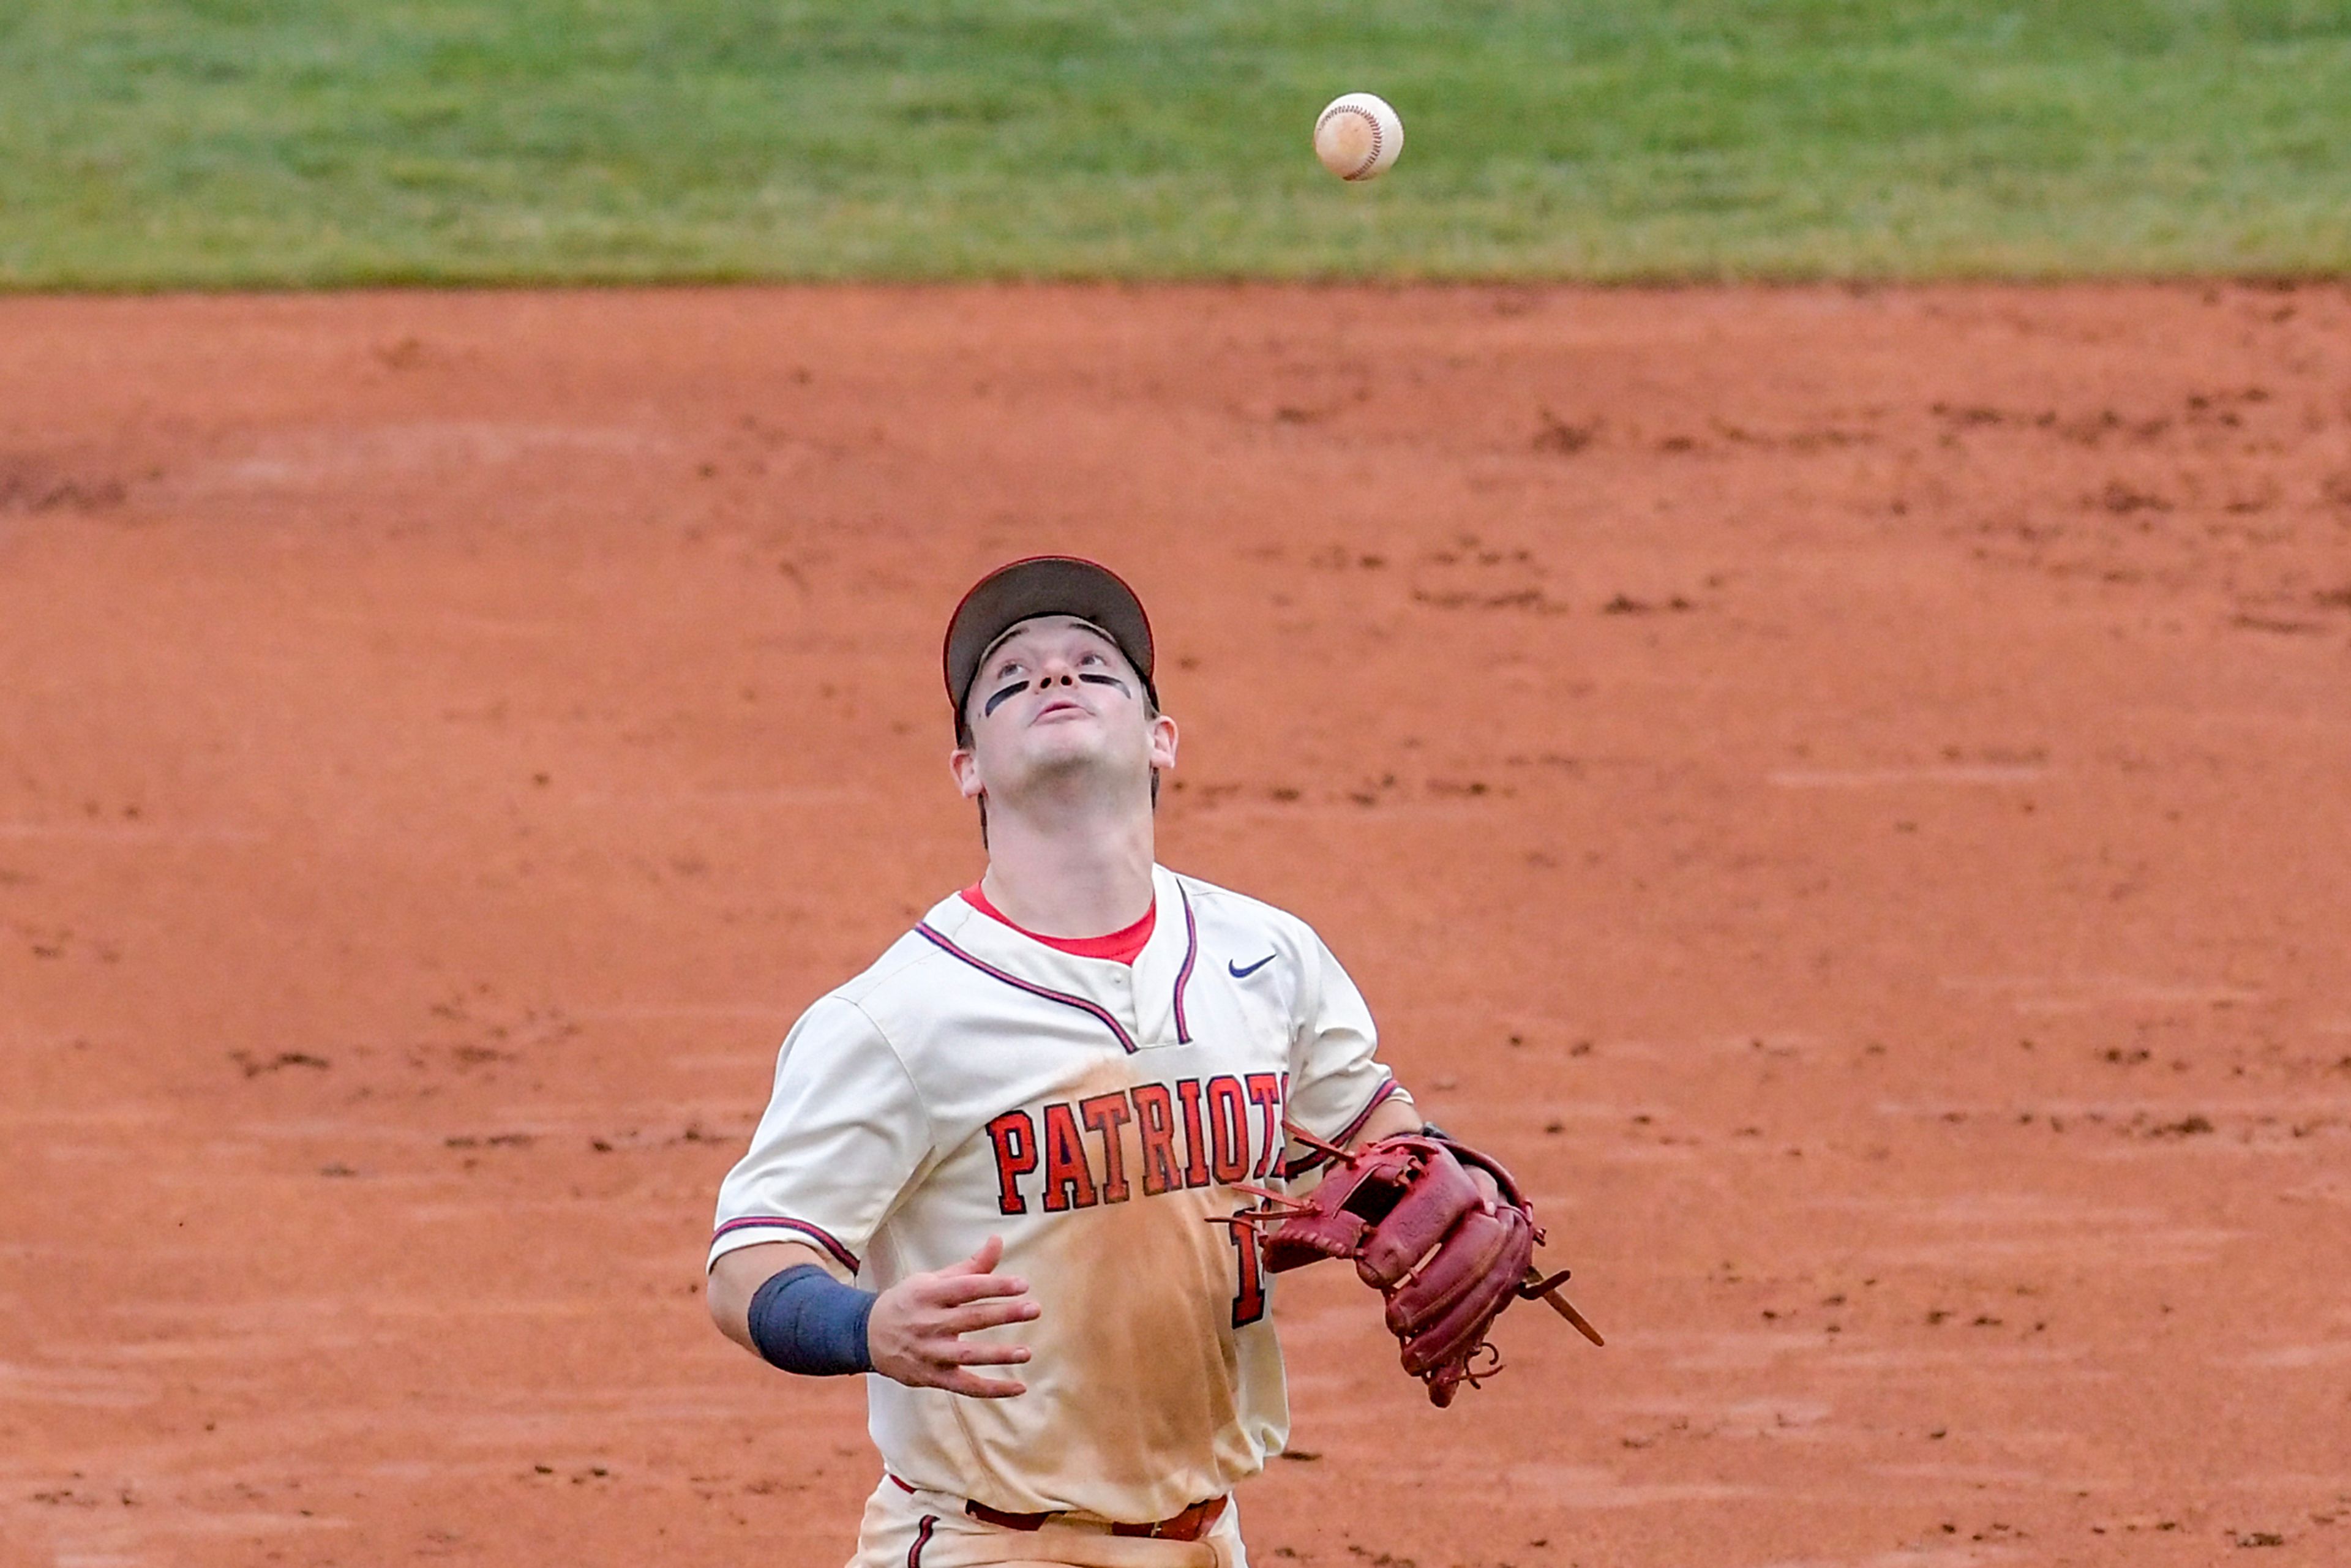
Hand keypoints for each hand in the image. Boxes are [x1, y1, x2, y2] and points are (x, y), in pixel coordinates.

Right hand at [866, 1235, 1038, 1397]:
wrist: (869, 1335)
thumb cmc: (910, 1302)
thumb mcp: (933, 1280)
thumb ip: (970, 1266)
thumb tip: (998, 1240)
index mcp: (928, 1294)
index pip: (965, 1288)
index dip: (994, 1285)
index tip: (1022, 1284)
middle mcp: (928, 1323)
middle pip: (970, 1319)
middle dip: (1004, 1314)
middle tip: (1034, 1309)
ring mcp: (929, 1352)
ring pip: (967, 1356)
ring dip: (998, 1354)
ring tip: (1027, 1352)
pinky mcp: (932, 1377)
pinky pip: (964, 1386)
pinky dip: (992, 1389)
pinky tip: (1018, 1387)